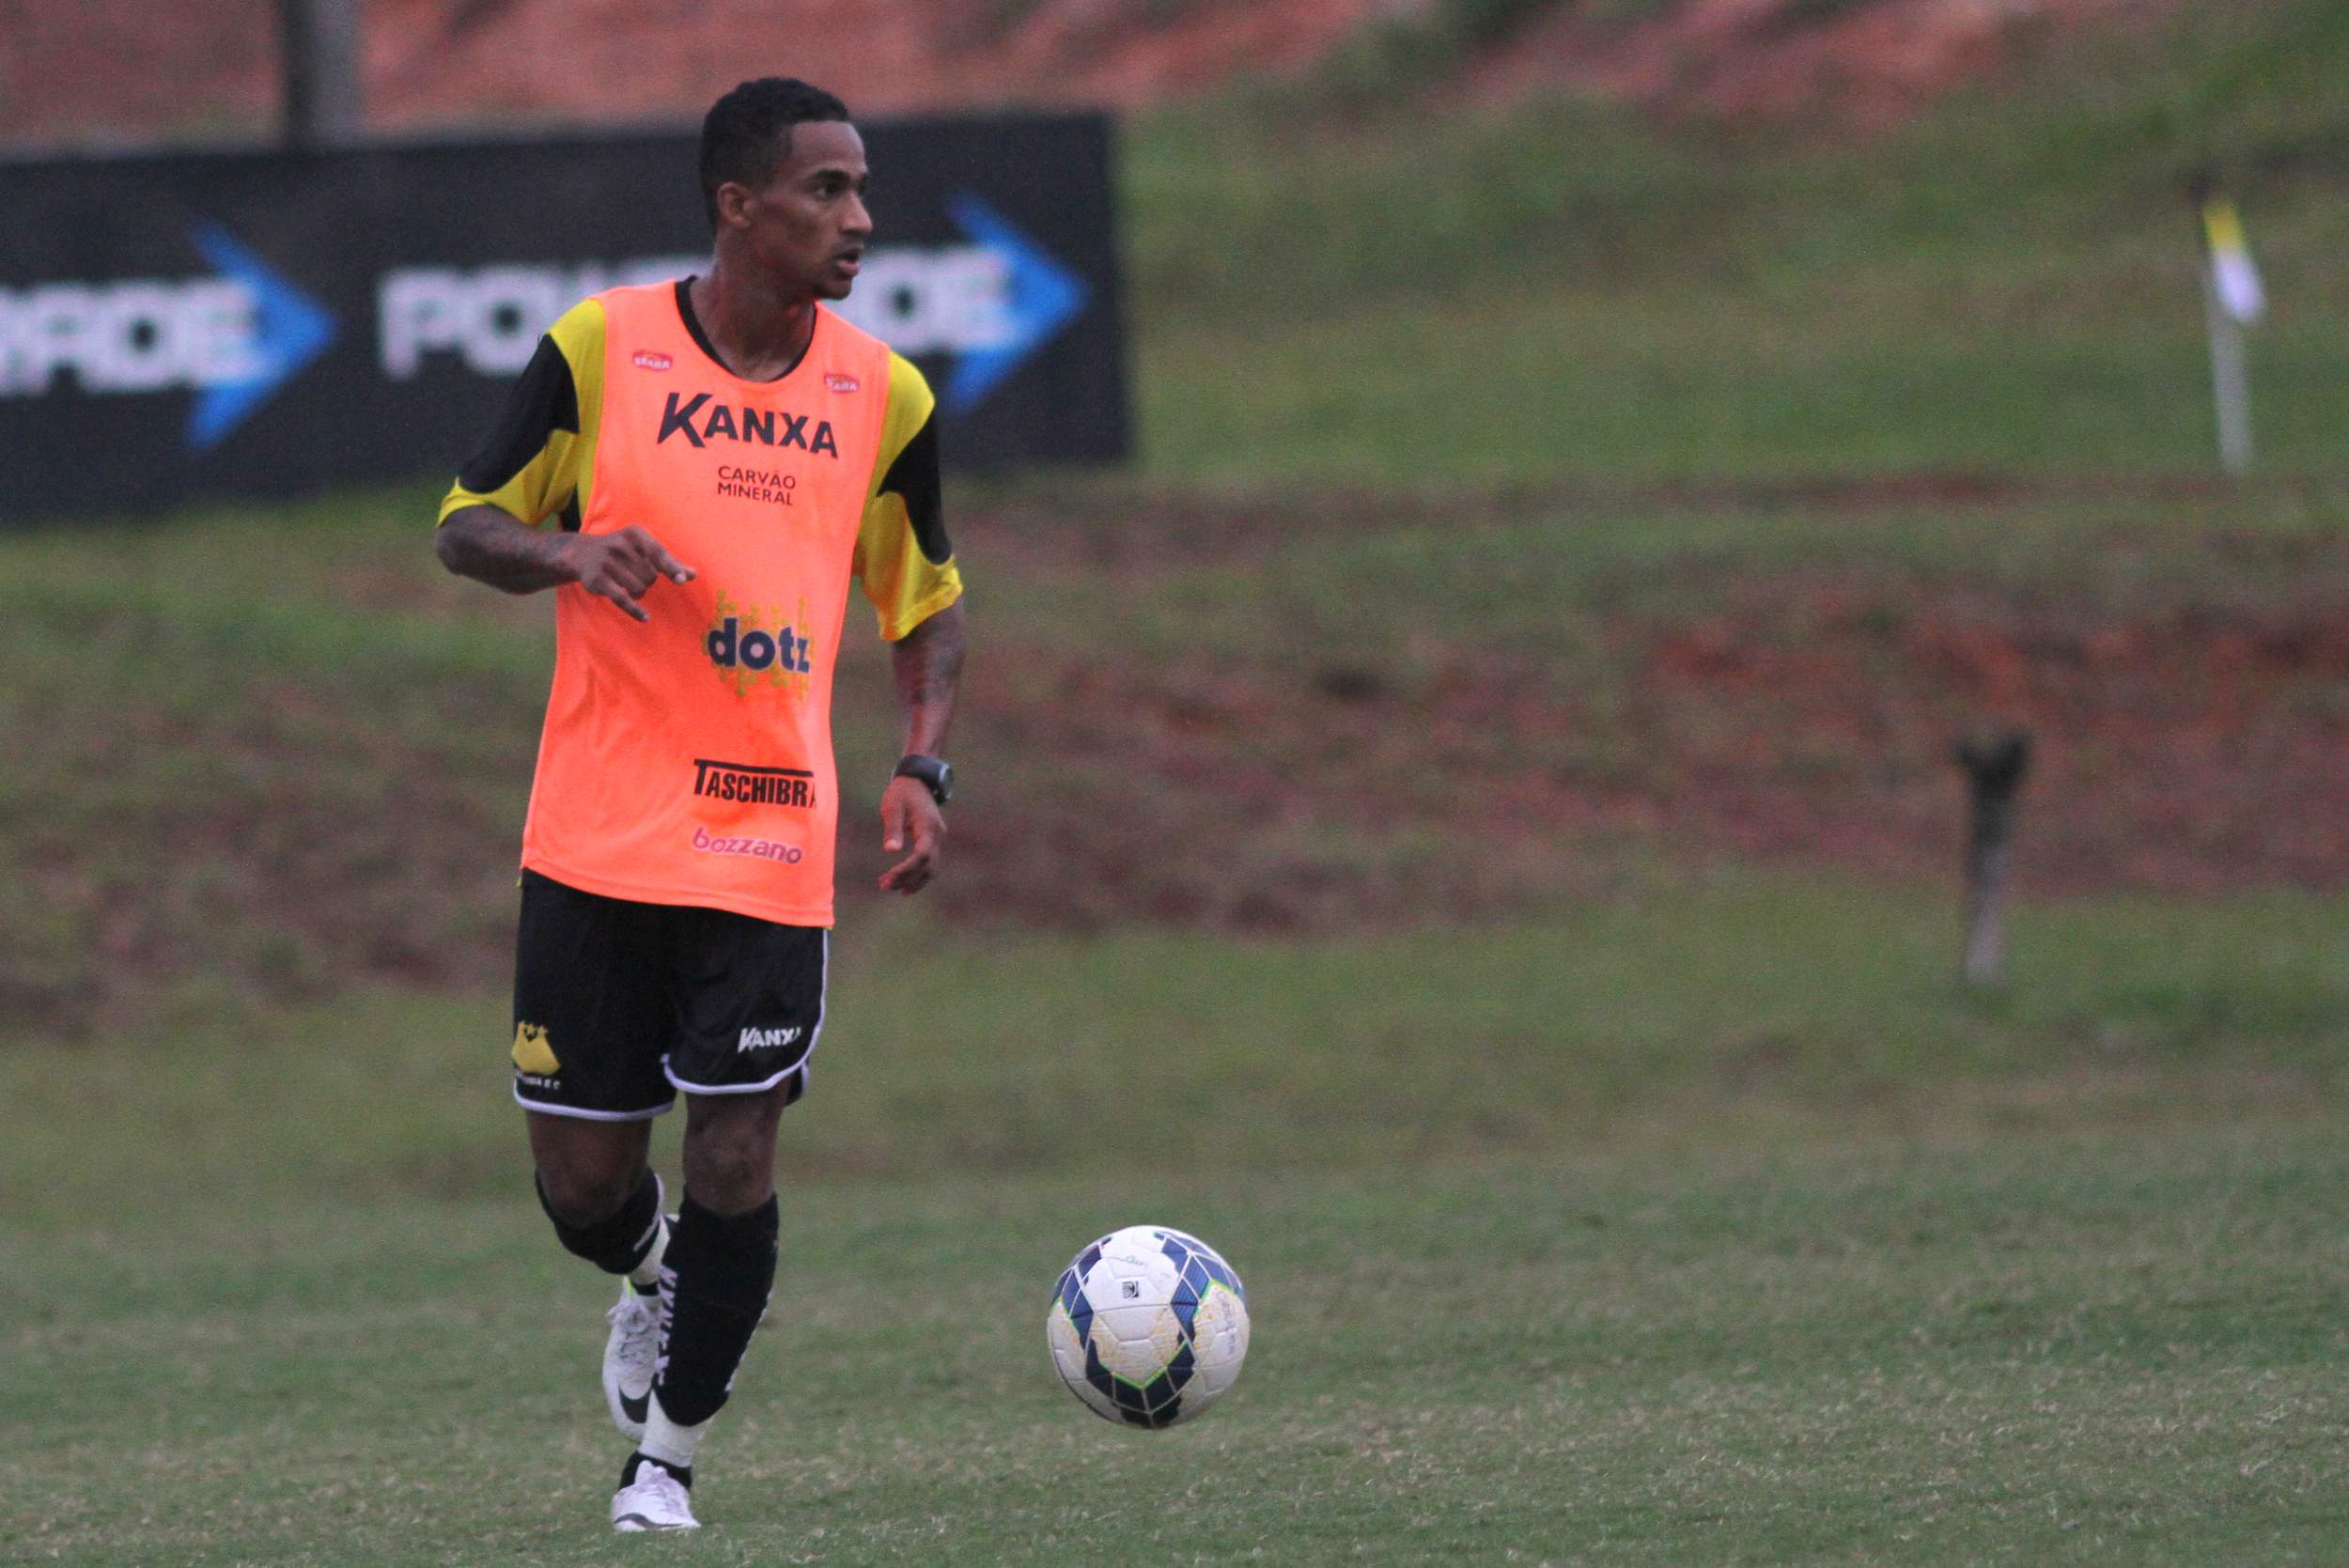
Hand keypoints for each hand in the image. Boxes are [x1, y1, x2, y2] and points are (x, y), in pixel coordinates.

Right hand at [558, 527, 694, 620]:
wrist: (581, 553)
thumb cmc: (622, 552)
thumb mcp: (642, 549)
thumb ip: (667, 561)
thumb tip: (692, 574)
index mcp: (634, 534)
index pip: (658, 552)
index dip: (671, 567)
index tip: (681, 580)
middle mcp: (619, 545)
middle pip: (651, 575)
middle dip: (648, 581)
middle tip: (636, 576)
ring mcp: (607, 562)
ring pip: (639, 588)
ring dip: (639, 592)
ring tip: (629, 585)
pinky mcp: (597, 580)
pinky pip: (622, 599)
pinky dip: (635, 610)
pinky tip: (645, 618)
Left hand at [877, 775, 944, 894]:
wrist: (916, 780)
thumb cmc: (902, 792)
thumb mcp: (892, 807)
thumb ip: (892, 828)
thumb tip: (891, 851)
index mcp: (928, 826)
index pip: (922, 855)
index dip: (907, 869)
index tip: (889, 876)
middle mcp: (937, 835)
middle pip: (928, 866)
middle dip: (908, 879)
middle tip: (884, 886)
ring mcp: (937, 839)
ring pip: (931, 868)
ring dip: (913, 881)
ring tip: (891, 887)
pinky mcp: (932, 841)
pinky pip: (929, 863)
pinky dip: (917, 875)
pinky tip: (902, 882)